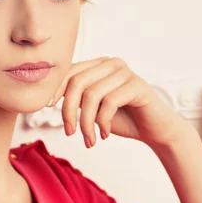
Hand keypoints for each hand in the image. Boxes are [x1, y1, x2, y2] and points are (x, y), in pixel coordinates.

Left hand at [47, 57, 189, 147]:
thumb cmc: (122, 118)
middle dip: (68, 111)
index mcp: (98, 65)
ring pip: (92, 95)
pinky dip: (103, 122)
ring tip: (89, 140)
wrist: (154, 130)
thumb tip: (47, 98)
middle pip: (77, 82)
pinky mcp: (137, 85)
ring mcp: (125, 72)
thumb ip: (76, 99)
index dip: (55, 89)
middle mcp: (111, 63)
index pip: (69, 71)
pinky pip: (109, 102)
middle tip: (70, 133)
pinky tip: (105, 134)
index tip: (47, 108)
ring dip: (86, 123)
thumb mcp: (93, 108)